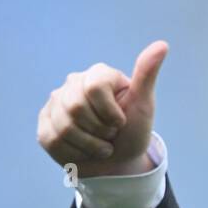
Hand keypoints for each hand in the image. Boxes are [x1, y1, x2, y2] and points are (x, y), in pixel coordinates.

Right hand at [37, 40, 168, 179]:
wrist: (119, 162)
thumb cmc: (132, 131)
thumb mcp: (144, 105)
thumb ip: (147, 75)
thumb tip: (162, 45)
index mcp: (97, 74)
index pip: (94, 87)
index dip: (110, 113)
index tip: (121, 121)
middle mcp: (72, 83)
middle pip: (76, 108)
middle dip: (101, 131)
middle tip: (110, 134)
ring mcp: (55, 103)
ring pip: (64, 127)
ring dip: (90, 146)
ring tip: (100, 144)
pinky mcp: (45, 125)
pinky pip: (54, 141)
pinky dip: (75, 154)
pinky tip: (84, 151)